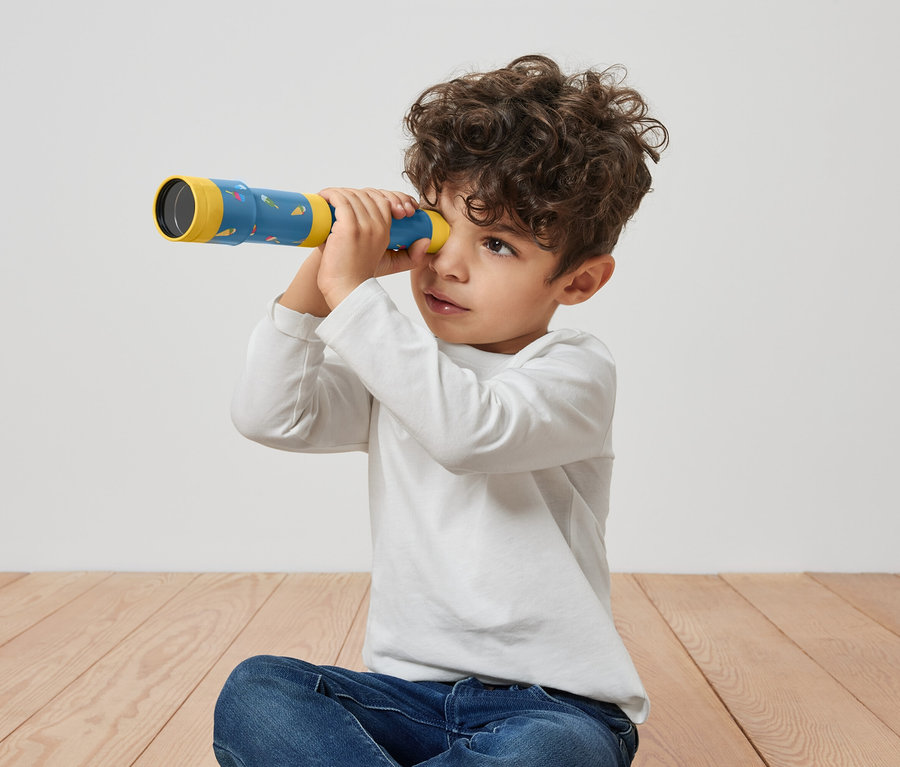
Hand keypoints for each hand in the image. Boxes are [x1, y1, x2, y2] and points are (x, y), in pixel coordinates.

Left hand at [316, 188, 430, 308]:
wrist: (345, 290)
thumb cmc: (359, 275)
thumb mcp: (391, 264)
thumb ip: (410, 256)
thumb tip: (425, 241)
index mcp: (386, 231)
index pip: (385, 199)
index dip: (375, 193)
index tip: (359, 196)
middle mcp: (378, 226)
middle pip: (369, 194)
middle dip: (356, 192)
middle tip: (340, 198)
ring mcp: (363, 226)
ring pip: (354, 195)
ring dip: (340, 192)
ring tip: (329, 197)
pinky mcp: (348, 227)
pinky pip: (341, 200)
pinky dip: (332, 194)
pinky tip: (325, 196)